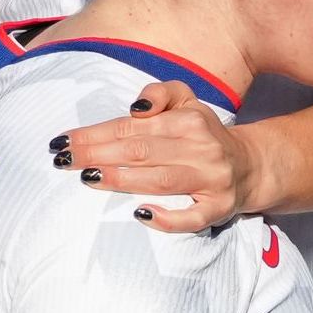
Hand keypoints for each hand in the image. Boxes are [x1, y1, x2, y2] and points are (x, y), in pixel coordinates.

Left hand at [58, 84, 254, 232]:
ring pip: (161, 180)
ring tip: (88, 177)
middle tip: (63, 160)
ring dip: (121, 180)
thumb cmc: (203, 135)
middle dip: (98, 154)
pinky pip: (192, 218)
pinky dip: (167, 219)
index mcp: (189, 120)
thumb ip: (162, 93)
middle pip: (140, 151)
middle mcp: (201, 148)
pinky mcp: (218, 208)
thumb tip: (135, 106)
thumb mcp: (188, 102)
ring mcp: (211, 180)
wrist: (249, 166)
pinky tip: (141, 215)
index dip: (95, 134)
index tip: (63, 141)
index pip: (132, 127)